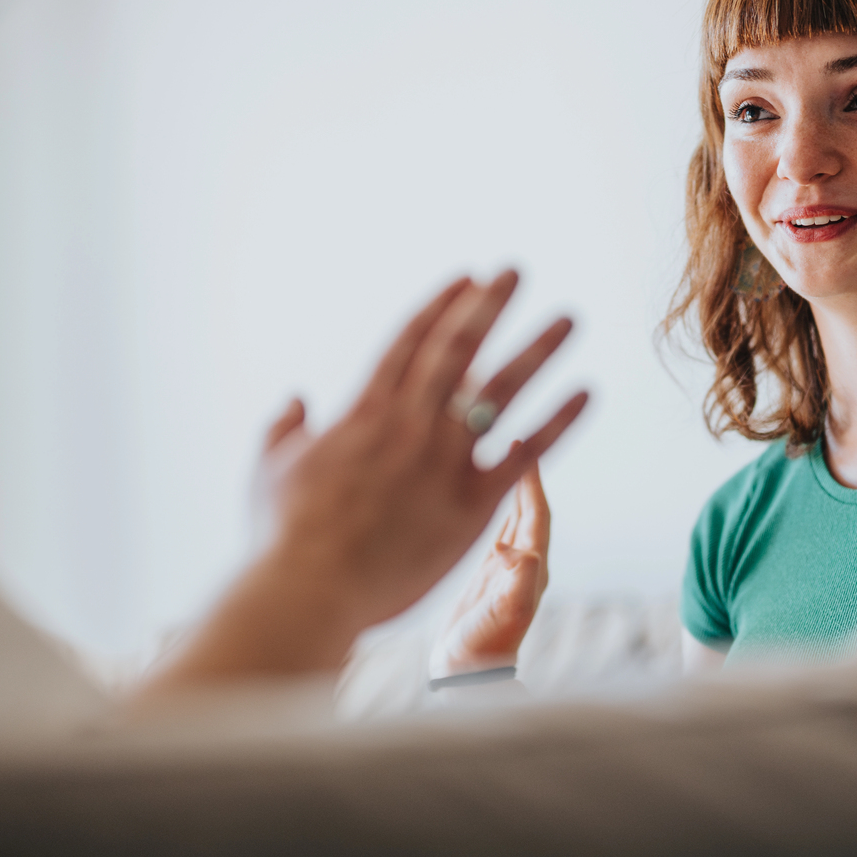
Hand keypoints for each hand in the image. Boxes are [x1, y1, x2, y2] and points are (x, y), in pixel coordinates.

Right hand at [143, 272, 587, 689]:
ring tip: (569, 319)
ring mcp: (443, 460)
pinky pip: (525, 454)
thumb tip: (296, 399)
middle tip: (516, 271)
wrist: (311, 585)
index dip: (441, 305)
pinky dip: (558, 422)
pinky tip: (585, 394)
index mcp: (363, 410)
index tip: (467, 278)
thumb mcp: (270, 468)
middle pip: (459, 349)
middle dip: (489, 306)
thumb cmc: (283, 534)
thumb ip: (285, 428)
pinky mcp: (471, 503)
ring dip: (537, 350)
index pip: (409, 341)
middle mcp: (410, 423)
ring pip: (500, 390)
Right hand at [431, 457, 548, 677]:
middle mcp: (524, 565)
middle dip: (523, 478)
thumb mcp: (506, 614)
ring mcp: (506, 570)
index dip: (532, 482)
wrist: (469, 675)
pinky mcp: (487, 577)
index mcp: (532, 568)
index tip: (525, 450)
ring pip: (513, 520)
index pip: (537, 515)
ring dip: (510, 490)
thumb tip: (520, 550)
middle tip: (514, 442)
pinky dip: (494, 512)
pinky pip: (495, 534)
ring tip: (502, 461)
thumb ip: (519, 582)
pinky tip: (486, 499)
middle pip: (529, 511)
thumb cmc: (485, 648)